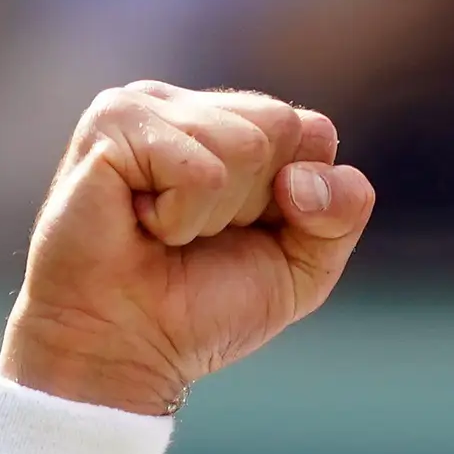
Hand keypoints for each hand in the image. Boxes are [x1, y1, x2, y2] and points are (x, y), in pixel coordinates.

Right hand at [0, 82, 376, 416]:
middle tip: (198, 236)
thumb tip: (305, 177)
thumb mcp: (302, 267)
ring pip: (245, 145)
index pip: (313, 132)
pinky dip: (181, 218)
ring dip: (215, 215)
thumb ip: (342, 213)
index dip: (300, 201)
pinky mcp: (111, 123)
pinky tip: (141, 225)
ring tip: (165, 232)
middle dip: (256, 204)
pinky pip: (200, 170)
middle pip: (282, 127)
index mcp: (232, 124)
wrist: (125, 348)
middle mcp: (187, 105)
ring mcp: (145, 105)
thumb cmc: (201, 308)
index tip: (246, 234)